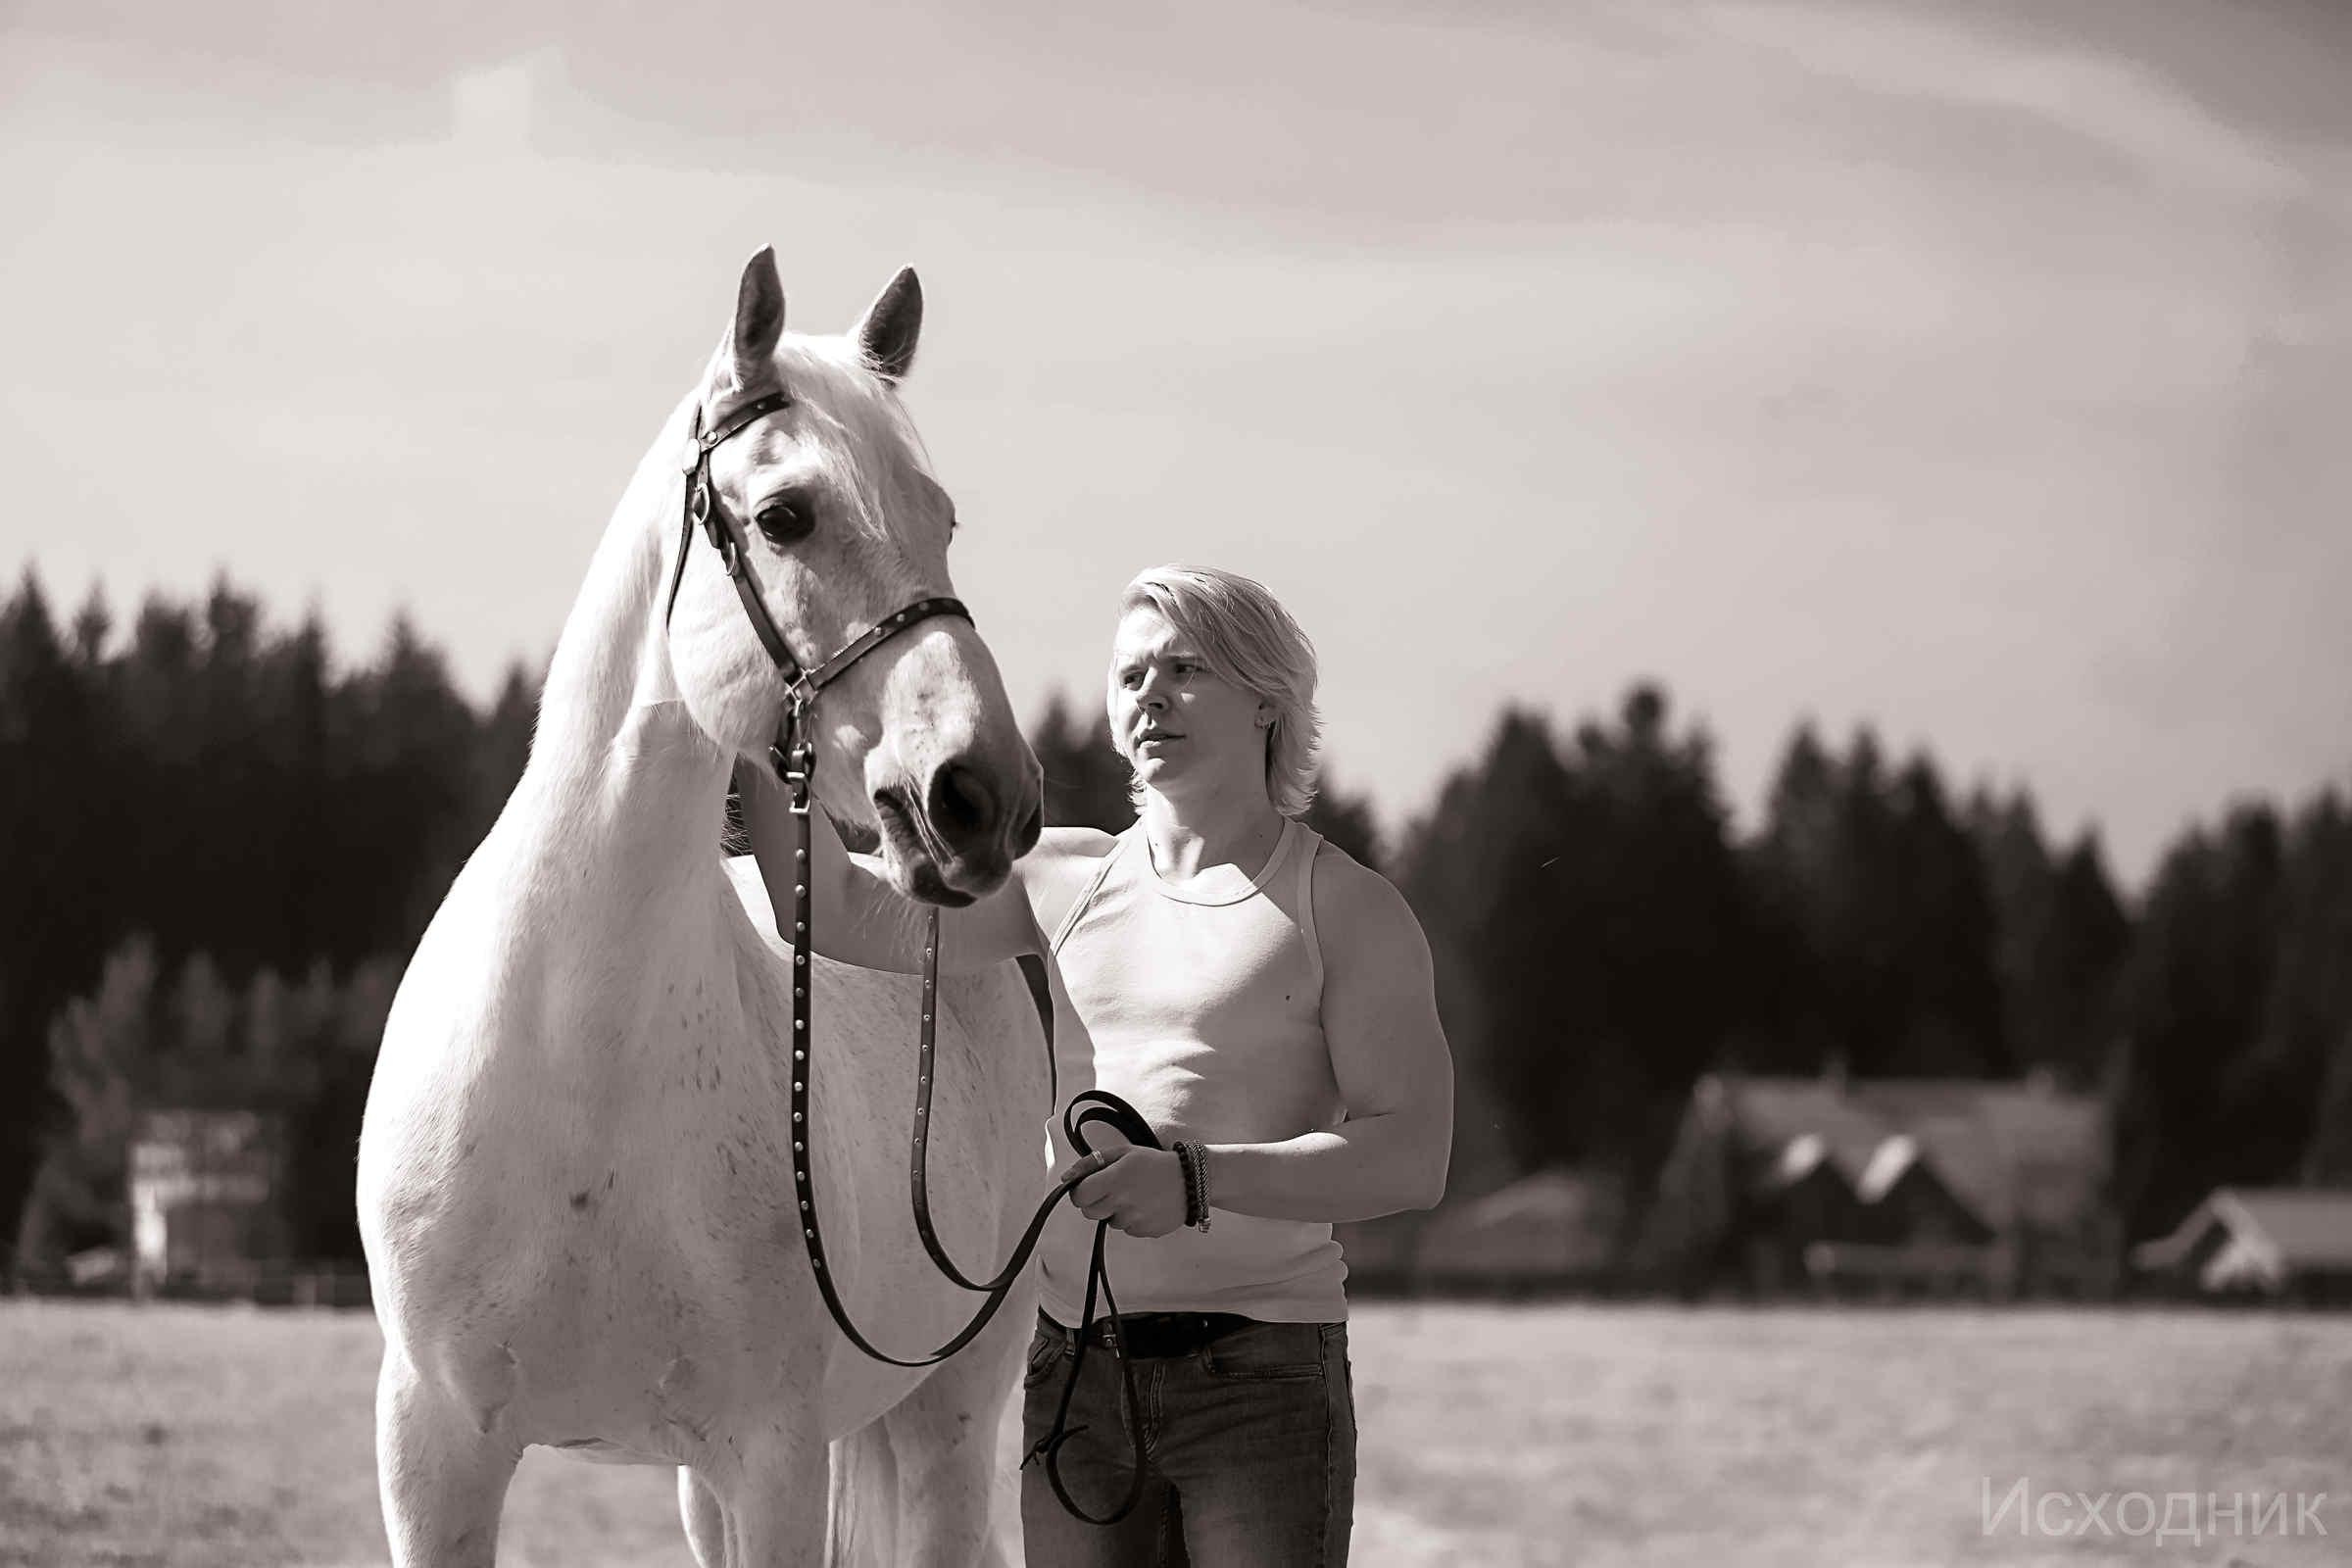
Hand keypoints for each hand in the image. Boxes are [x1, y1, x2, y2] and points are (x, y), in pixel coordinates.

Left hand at [1057, 1145, 1187, 1238]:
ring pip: (1109, 1221)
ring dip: (1115, 1211)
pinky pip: (1127, 1229)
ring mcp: (1133, 1219)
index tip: (1089, 1187)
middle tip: (1112, 1190)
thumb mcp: (1123, 1152)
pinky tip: (1145, 1205)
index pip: (1079, 1197)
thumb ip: (1091, 1163)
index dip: (1081, 1192)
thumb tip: (1066, 1177)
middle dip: (1095, 1202)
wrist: (1190, 1180)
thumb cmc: (1154, 1163)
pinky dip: (1132, 1219)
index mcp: (1114, 1179)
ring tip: (1135, 1195)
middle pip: (1090, 1213)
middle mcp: (1122, 1202)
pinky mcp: (1144, 1231)